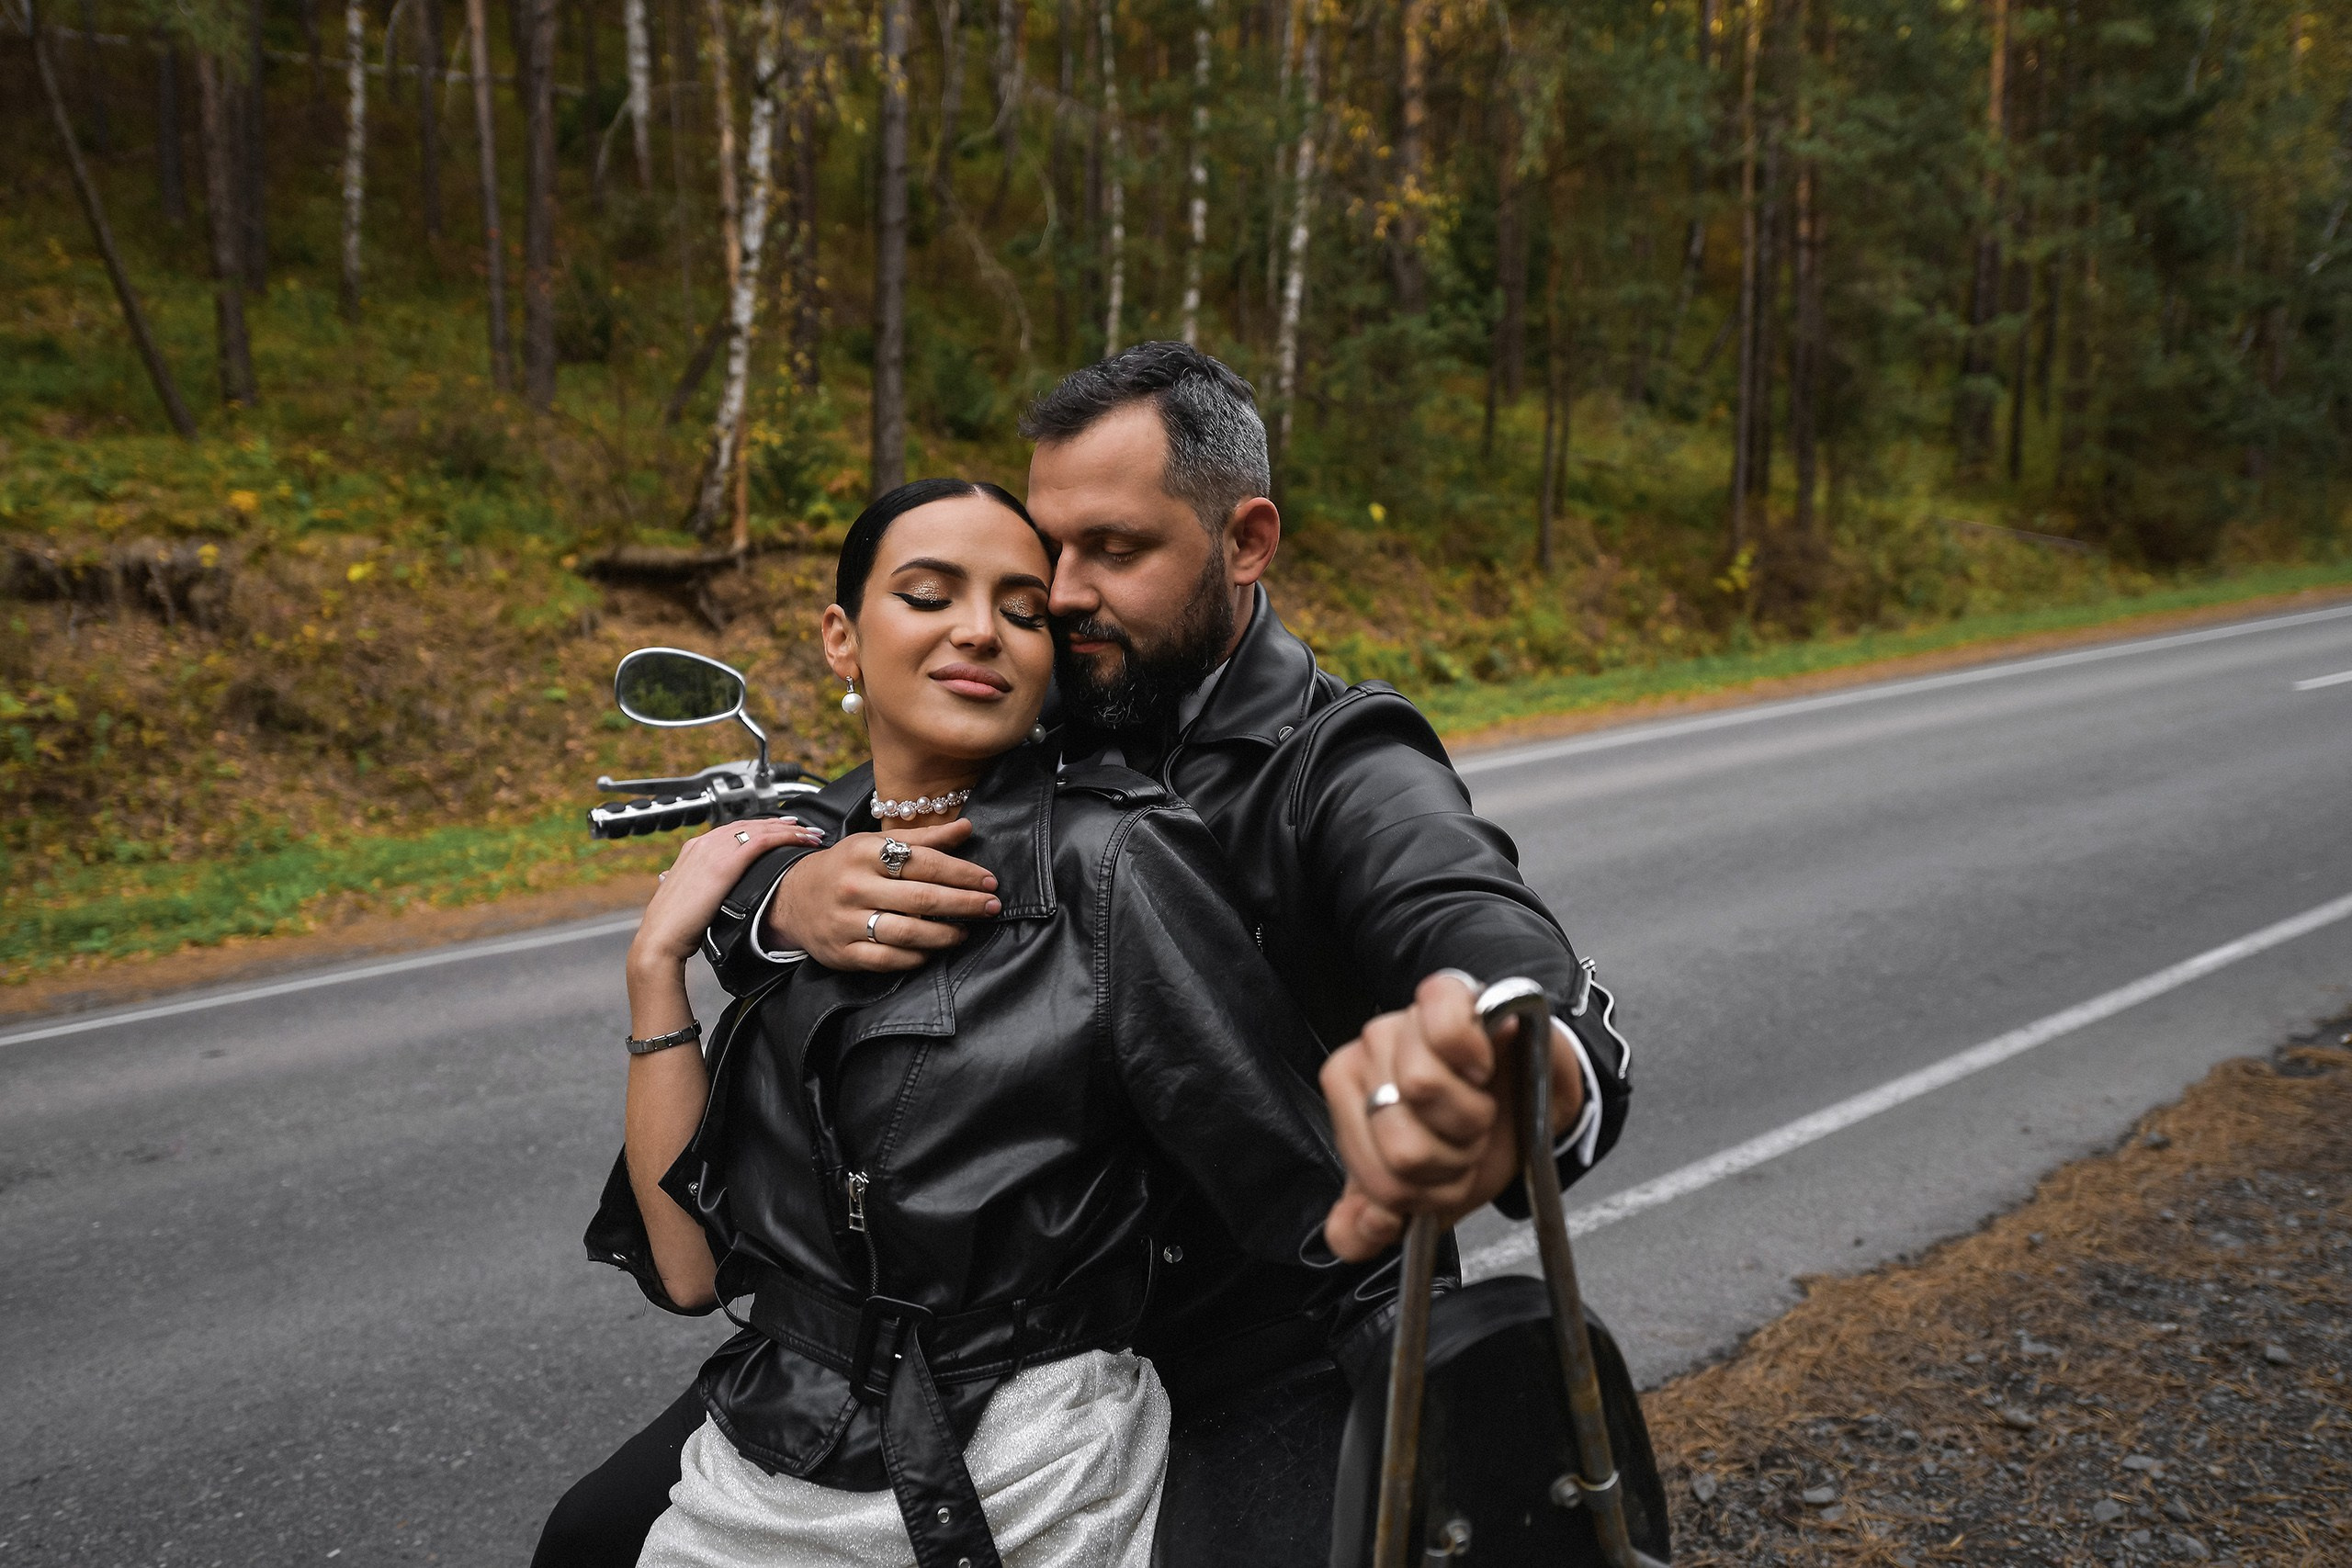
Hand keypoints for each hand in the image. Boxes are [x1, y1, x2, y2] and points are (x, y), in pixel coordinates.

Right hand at [630, 817, 823, 975]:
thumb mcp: (689, 898)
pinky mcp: (726, 861)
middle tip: (803, 827)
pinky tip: (802, 840)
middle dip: (779, 825)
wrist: (662, 937)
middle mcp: (703, 843)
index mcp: (693, 849)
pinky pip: (763, 840)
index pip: (734, 830)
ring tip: (810, 833)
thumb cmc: (675, 927)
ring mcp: (713, 849)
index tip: (780, 830)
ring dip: (790, 829)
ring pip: (760, 829)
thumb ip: (700, 887)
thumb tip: (709, 889)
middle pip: (750, 825)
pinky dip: (786, 837)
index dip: (760, 828)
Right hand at [766, 818, 1001, 971]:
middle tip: (992, 906)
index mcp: (865, 854)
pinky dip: (917, 957)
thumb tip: (967, 828)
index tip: (989, 880)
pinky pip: (888, 959)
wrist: (791, 898)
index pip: (923, 862)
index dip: (962, 872)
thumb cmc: (845, 867)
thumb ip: (923, 839)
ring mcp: (847, 922)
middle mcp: (855, 887)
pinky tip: (934, 950)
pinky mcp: (844, 953)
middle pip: (922, 898)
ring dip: (945, 934)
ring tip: (965, 930)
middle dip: (964, 903)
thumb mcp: (876, 843)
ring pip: (908, 933)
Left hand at [1319, 973, 1586, 1261]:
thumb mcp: (1428, 1190)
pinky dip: (1473, 1056)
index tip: (1447, 1173)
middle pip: (1400, 1141)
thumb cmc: (1481, 1135)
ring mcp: (1405, 1021)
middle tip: (1466, 1139)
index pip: (1373, 1176)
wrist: (1537, 1100)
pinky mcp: (1448, 993)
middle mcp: (1369, 1054)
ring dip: (1469, 1115)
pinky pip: (1444, 1028)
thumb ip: (1375, 1220)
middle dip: (1450, 1157)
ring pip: (1421, 1088)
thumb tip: (1350, 1234)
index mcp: (1351, 1098)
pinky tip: (1481, 1064)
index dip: (1426, 1191)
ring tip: (1480, 1106)